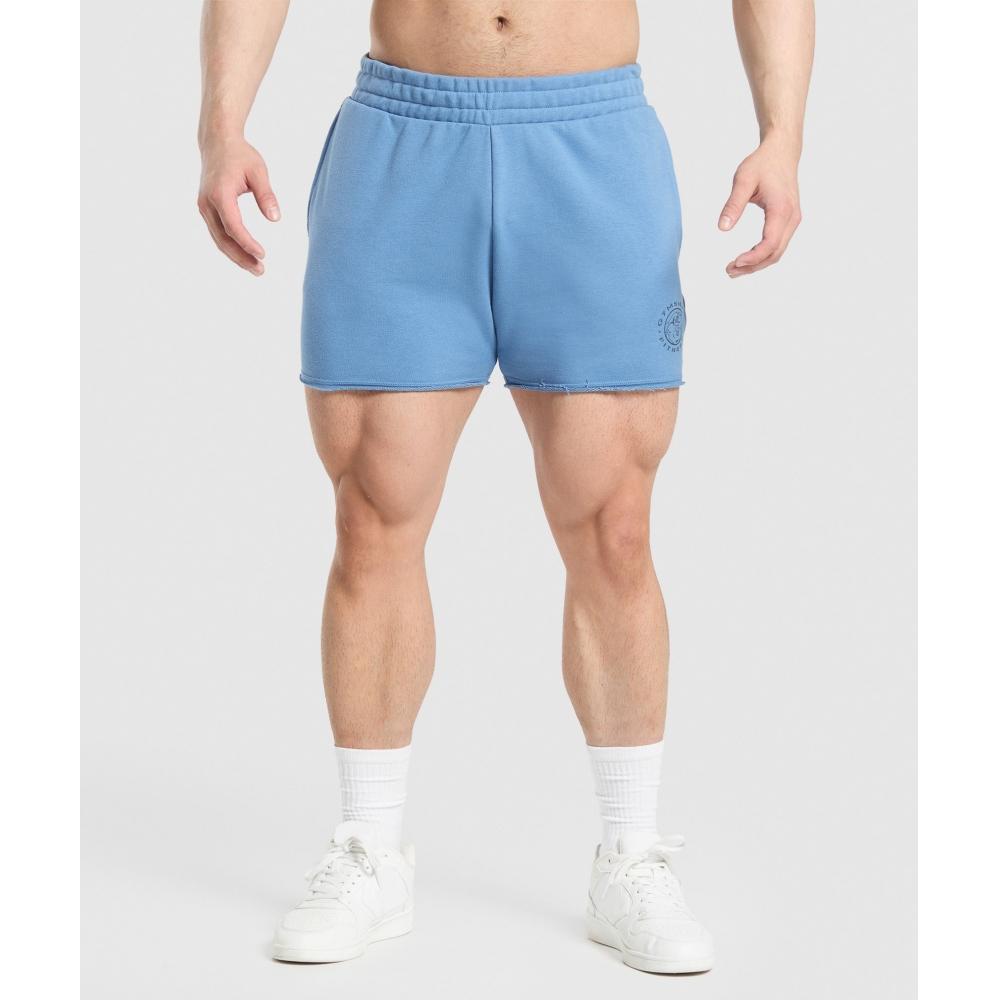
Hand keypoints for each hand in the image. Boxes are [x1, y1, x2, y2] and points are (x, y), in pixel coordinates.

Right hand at [197, 137, 279, 275]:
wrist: (217, 142)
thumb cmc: (240, 155)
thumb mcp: (258, 171)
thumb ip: (266, 195)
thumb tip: (275, 218)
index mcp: (219, 194)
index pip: (233, 226)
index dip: (247, 243)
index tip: (263, 255)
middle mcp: (207, 203)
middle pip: (223, 239)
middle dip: (241, 258)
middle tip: (261, 271)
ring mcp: (204, 207)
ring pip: (219, 239)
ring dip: (236, 256)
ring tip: (256, 268)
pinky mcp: (206, 209)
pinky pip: (218, 233)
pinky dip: (231, 246)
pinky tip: (245, 256)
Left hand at [718, 135, 801, 276]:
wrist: (782, 152)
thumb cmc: (763, 163)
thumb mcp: (743, 179)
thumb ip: (733, 204)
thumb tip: (722, 228)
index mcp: (781, 209)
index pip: (770, 244)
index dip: (753, 258)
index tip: (734, 262)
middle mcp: (791, 218)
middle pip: (774, 253)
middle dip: (752, 266)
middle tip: (728, 271)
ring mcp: (793, 220)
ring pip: (777, 252)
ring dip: (757, 264)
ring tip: (734, 268)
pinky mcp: (789, 220)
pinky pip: (777, 244)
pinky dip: (762, 255)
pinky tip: (746, 258)